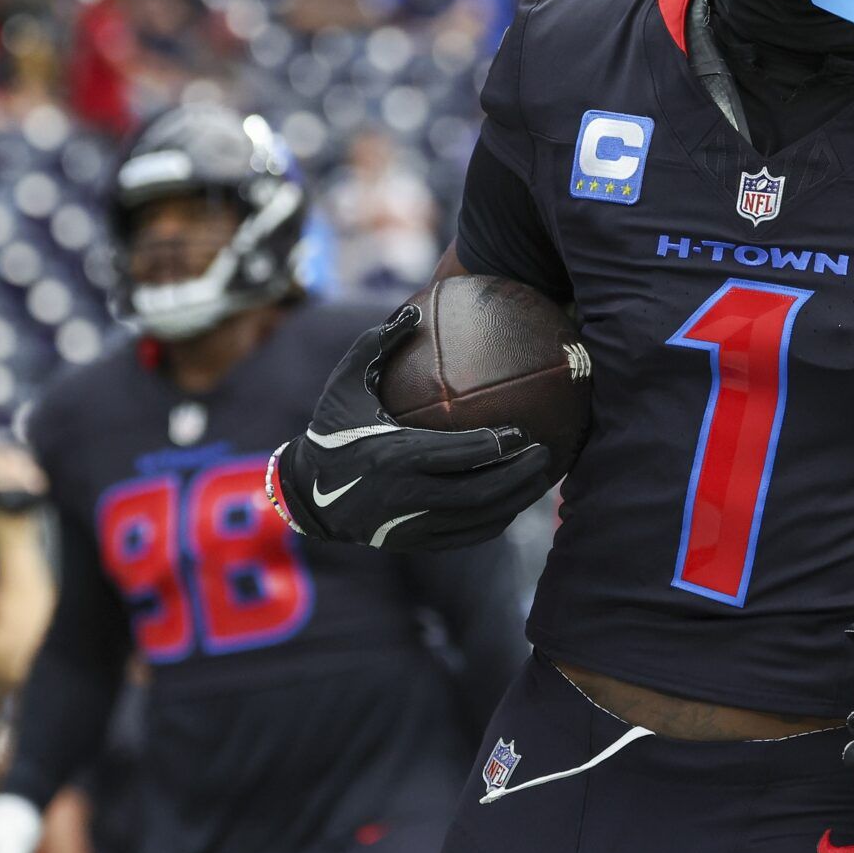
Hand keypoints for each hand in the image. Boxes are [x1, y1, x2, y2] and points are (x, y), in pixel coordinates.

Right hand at [266, 302, 552, 549]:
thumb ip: (380, 345)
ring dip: (516, 499)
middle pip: (479, 492)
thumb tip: (414, 310)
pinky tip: (516, 501)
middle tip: (547, 453)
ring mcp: (411, 524)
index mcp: (393, 455)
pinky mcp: (414, 542)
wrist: (305, 493)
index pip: (458, 454)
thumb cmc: (332, 427)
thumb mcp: (346, 381)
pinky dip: (496, 520)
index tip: (525, 430)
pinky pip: (467, 535)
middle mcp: (405, 495)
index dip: (497, 445)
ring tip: (542, 476)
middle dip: (519, 474)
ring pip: (478, 518)